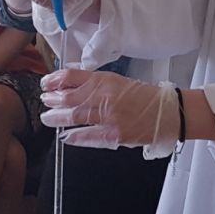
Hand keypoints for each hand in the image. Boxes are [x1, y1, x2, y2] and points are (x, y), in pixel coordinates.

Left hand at [39, 69, 179, 149]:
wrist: (169, 112)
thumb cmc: (144, 97)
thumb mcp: (118, 82)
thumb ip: (95, 84)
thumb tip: (70, 86)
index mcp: (106, 80)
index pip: (72, 77)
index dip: (54, 81)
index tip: (46, 84)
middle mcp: (106, 96)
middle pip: (69, 97)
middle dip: (52, 100)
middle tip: (45, 101)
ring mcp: (110, 116)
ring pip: (75, 116)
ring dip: (57, 118)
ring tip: (47, 118)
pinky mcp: (115, 135)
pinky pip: (90, 136)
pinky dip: (75, 136)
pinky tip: (66, 136)